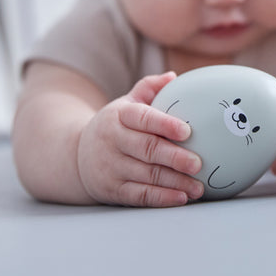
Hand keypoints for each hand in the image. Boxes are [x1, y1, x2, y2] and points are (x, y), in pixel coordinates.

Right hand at [76, 72, 204, 206]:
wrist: (76, 156)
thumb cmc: (113, 127)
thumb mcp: (125, 104)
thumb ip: (148, 88)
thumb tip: (173, 77)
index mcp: (118, 116)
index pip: (142, 118)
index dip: (165, 124)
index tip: (187, 131)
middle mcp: (112, 141)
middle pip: (147, 149)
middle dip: (174, 158)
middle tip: (198, 163)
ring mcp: (111, 167)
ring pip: (147, 176)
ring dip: (175, 182)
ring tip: (198, 187)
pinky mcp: (112, 189)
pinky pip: (140, 195)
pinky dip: (162, 198)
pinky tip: (181, 198)